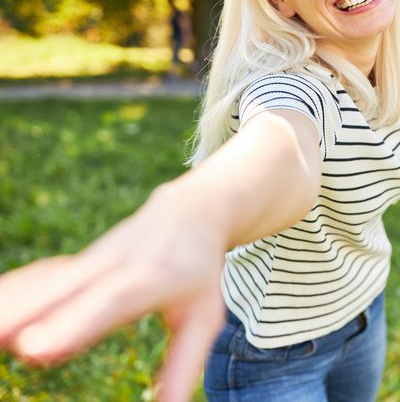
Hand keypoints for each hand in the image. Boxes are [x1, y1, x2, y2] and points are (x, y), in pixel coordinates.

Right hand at [0, 187, 226, 401]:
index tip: (36, 349)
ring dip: (9, 303)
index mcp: (154, 277)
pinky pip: (39, 278)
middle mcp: (117, 265)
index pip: (113, 301)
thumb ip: (184, 362)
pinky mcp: (75, 264)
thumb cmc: (199, 271)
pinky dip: (12, 291)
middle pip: (65, 289)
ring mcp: (91, 261)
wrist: (189, 211)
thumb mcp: (205, 317)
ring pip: (44, 282)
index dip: (75, 323)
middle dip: (23, 314)